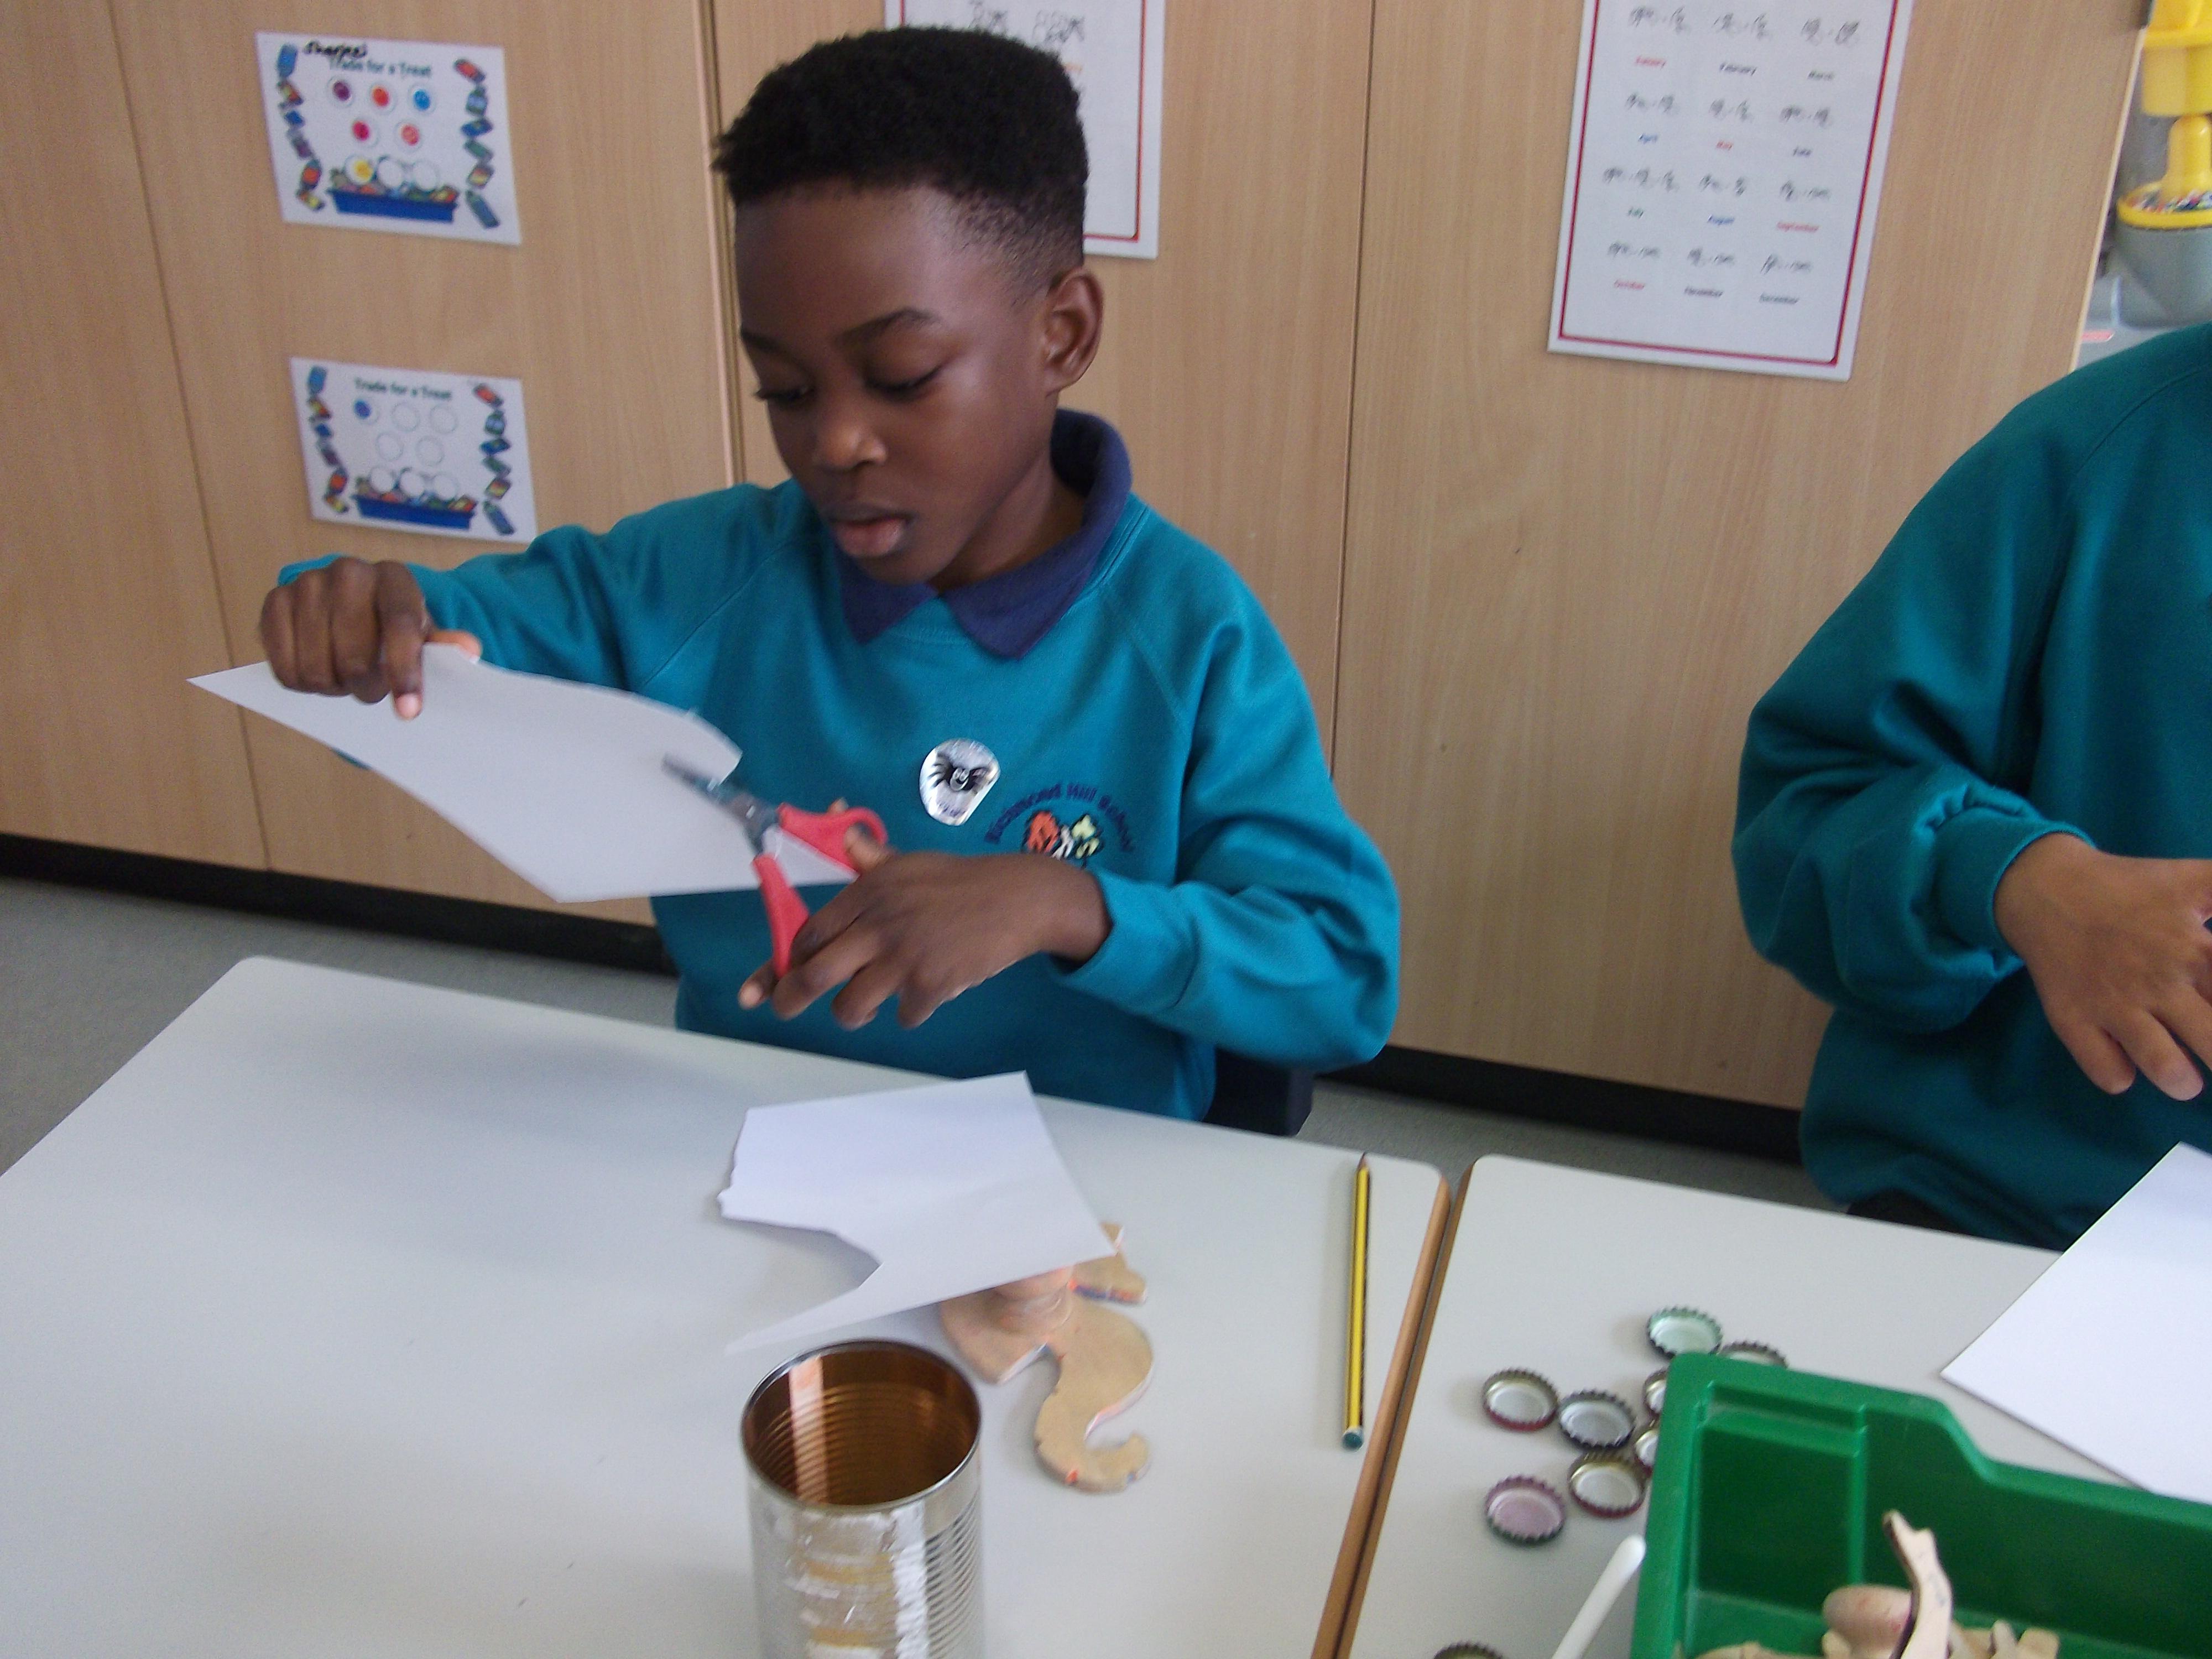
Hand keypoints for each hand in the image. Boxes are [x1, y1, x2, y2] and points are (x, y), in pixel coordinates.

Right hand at [258, 556, 479, 718]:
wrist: (349, 608)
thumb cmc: (393, 628)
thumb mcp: (423, 637)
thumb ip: (443, 647)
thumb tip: (468, 650)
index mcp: (395, 578)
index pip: (400, 627)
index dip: (403, 673)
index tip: (408, 713)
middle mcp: (349, 572)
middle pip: (353, 657)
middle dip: (365, 687)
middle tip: (370, 689)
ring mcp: (308, 584)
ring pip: (316, 668)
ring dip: (332, 688)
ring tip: (344, 678)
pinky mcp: (274, 602)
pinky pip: (284, 665)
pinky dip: (300, 682)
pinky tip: (316, 672)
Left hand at [739, 834, 1109, 1028]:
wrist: (1018, 898)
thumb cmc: (960, 881)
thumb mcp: (909, 862)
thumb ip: (870, 856)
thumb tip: (844, 831)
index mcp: (867, 893)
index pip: (808, 933)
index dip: (785, 959)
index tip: (777, 974)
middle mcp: (878, 924)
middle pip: (813, 975)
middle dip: (789, 997)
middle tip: (783, 1008)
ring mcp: (903, 956)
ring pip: (852, 1006)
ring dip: (855, 1012)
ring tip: (869, 1005)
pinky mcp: (931, 983)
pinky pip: (903, 1016)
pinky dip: (910, 1012)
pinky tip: (927, 993)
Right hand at [1994, 832, 2211, 1098]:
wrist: (2045, 889)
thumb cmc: (2130, 889)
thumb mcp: (2194, 880)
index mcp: (2194, 949)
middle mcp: (2159, 982)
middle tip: (2211, 1047)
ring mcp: (2115, 1004)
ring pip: (2164, 1065)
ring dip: (2182, 1080)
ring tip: (2185, 1077)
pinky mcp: (2074, 1020)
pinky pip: (2106, 1071)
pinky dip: (2121, 1076)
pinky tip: (2126, 1063)